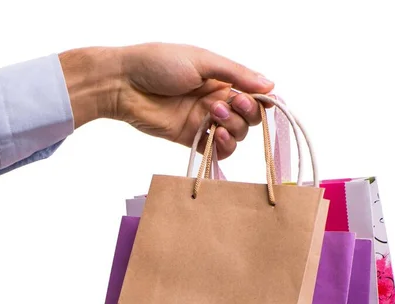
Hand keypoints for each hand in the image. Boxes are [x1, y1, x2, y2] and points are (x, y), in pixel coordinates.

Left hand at [59, 43, 273, 158]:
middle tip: (228, 104)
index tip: (259, 100)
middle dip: (245, 113)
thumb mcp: (203, 61)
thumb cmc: (158, 64)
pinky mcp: (190, 139)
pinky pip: (216, 151)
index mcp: (220, 78)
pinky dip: (223, 148)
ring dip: (233, 128)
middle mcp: (215, 100)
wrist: (124, 84)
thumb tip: (270, 85)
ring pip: (235, 135)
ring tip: (213, 115)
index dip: (260, 100)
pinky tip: (216, 136)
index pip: (253, 94)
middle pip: (248, 117)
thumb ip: (236, 74)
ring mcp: (203, 121)